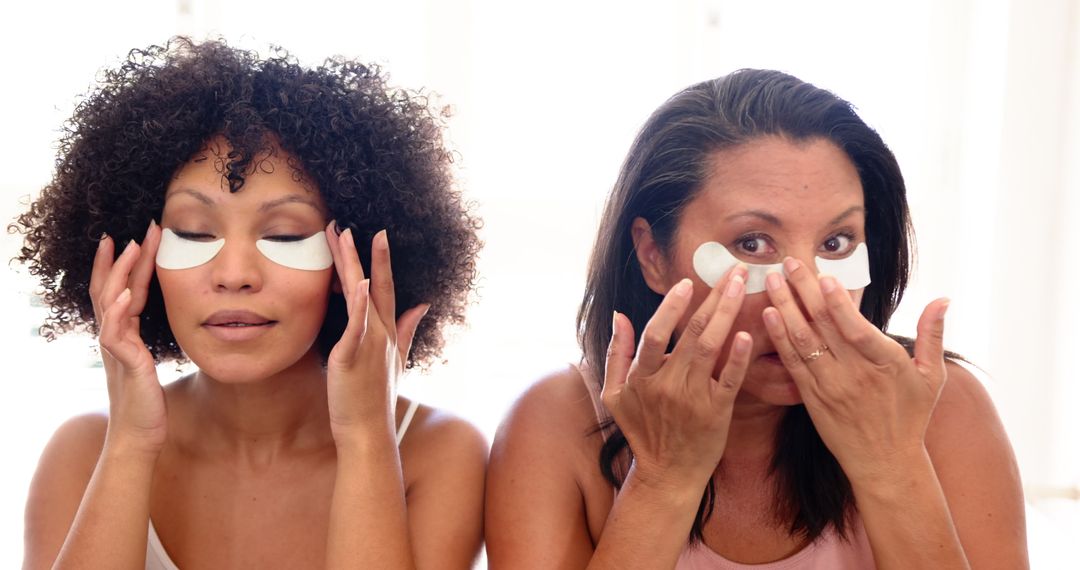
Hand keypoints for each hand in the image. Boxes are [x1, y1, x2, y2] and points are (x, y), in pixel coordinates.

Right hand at [89, 220, 166, 454]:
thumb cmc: (147, 402)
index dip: (128, 264)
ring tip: (129, 248)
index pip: (122, 290)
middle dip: (121, 258)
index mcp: (123, 334)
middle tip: (134, 230)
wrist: (138, 436)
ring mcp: (116, 350)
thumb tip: (167, 325)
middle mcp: (114, 337)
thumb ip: (150, 342)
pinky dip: (119, 312)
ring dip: (119, 274)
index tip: (138, 237)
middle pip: (111, 288)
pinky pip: (116, 334)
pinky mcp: (125, 365)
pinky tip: (126, 295)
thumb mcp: (150, 363)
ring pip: (110, 303)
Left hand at [323, 223, 427, 440]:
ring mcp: (369, 342)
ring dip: (352, 264)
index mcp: (388, 332)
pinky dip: (359, 304)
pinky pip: (356, 326)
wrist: (369, 430)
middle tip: (352, 224)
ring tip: (341, 237)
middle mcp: (381, 332)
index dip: (381, 261)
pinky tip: (357, 284)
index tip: (377, 235)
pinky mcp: (352, 356)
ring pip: (361, 295)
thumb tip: (423, 304)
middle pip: (374, 284)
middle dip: (366, 253)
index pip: (386, 288)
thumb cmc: (377, 398)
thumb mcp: (397, 359)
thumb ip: (408, 329)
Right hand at [602, 266, 751, 487]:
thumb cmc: (642, 432)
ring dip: (727, 313)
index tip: (688, 283)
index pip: (655, 334)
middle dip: (712, 297)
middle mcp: (666, 385)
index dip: (671, 307)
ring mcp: (692, 399)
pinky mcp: (717, 413)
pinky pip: (729, 379)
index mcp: (641, 378)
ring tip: (741, 286)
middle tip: (731, 270)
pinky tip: (747, 335)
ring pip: (711, 348)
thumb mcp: (614, 395)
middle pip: (691, 333)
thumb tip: (619, 316)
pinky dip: (738, 357)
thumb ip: (616, 354)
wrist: (667, 475)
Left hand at [761, 257, 948, 480]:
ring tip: (771, 279)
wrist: (884, 463)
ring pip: (802, 339)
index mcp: (884, 363)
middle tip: (787, 261)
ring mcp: (829, 385)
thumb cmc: (911, 416)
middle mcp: (854, 373)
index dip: (837, 301)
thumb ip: (933, 335)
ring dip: (784, 306)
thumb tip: (943, 299)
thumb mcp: (932, 377)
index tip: (822, 276)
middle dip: (802, 290)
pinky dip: (779, 337)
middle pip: (823, 324)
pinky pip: (791, 362)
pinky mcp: (811, 397)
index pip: (855, 327)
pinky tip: (768, 314)